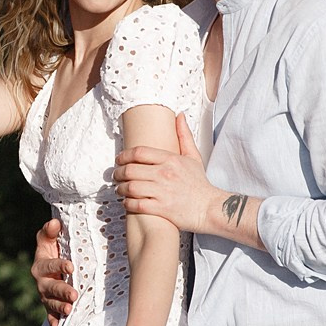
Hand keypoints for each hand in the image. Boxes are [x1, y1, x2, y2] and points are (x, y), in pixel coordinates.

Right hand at [31, 218, 76, 325]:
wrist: (51, 267)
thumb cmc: (53, 250)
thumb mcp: (49, 240)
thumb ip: (49, 231)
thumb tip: (54, 223)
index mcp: (40, 265)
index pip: (49, 265)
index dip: (59, 266)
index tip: (71, 267)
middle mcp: (41, 282)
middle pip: (50, 288)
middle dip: (61, 291)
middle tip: (73, 295)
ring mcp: (45, 296)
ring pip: (51, 303)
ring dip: (59, 307)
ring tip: (68, 310)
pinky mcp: (50, 306)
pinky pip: (50, 315)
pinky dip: (53, 321)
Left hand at [115, 118, 231, 235]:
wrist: (210, 208)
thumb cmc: (199, 184)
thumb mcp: (193, 157)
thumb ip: (184, 136)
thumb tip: (180, 116)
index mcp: (171, 160)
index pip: (139, 152)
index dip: (124, 155)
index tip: (119, 159)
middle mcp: (165, 174)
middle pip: (131, 169)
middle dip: (118, 172)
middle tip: (116, 175)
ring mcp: (162, 192)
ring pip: (130, 187)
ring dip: (120, 188)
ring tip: (119, 189)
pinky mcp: (161, 208)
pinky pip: (136, 204)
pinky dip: (128, 203)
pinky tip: (127, 202)